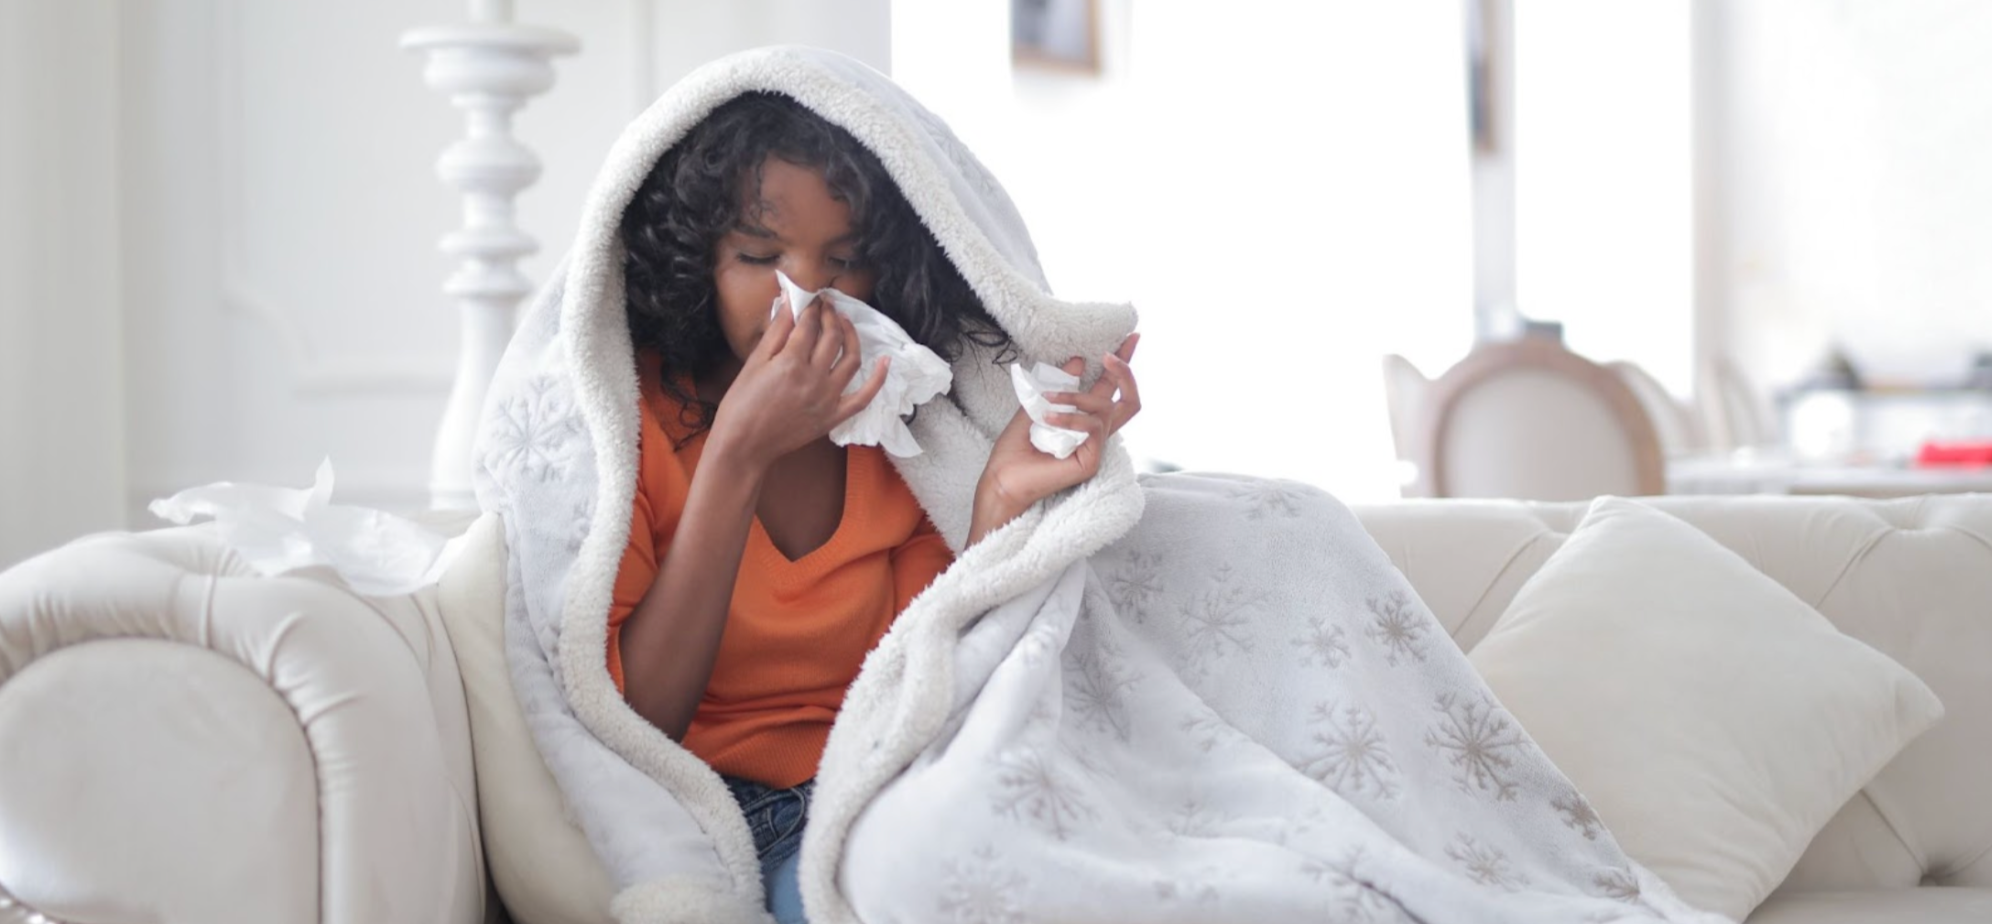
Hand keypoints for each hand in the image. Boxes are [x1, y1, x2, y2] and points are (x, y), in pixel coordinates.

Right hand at [708, 294, 889, 469]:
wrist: (744, 445)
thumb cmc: (741, 403)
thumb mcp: (754, 362)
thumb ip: (775, 331)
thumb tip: (788, 302)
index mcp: (791, 362)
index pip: (809, 324)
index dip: (811, 307)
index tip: (811, 299)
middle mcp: (814, 378)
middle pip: (832, 337)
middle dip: (831, 315)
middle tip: (827, 306)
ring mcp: (828, 398)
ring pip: (851, 359)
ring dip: (851, 335)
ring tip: (844, 322)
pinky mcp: (834, 416)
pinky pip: (864, 397)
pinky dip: (878, 379)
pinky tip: (885, 361)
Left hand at [971, 333, 1140, 541]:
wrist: (1001, 478)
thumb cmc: (1014, 450)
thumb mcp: (1034, 406)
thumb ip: (1056, 385)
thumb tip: (1079, 360)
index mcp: (1084, 422)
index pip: (1111, 390)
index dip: (1123, 365)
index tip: (1131, 336)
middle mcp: (1095, 435)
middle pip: (1130, 402)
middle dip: (1125, 373)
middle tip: (1108, 356)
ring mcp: (1096, 449)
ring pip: (1105, 410)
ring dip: (1076, 398)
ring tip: (1047, 402)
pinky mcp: (1092, 461)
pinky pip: (1092, 429)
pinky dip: (1070, 418)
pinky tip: (1048, 419)